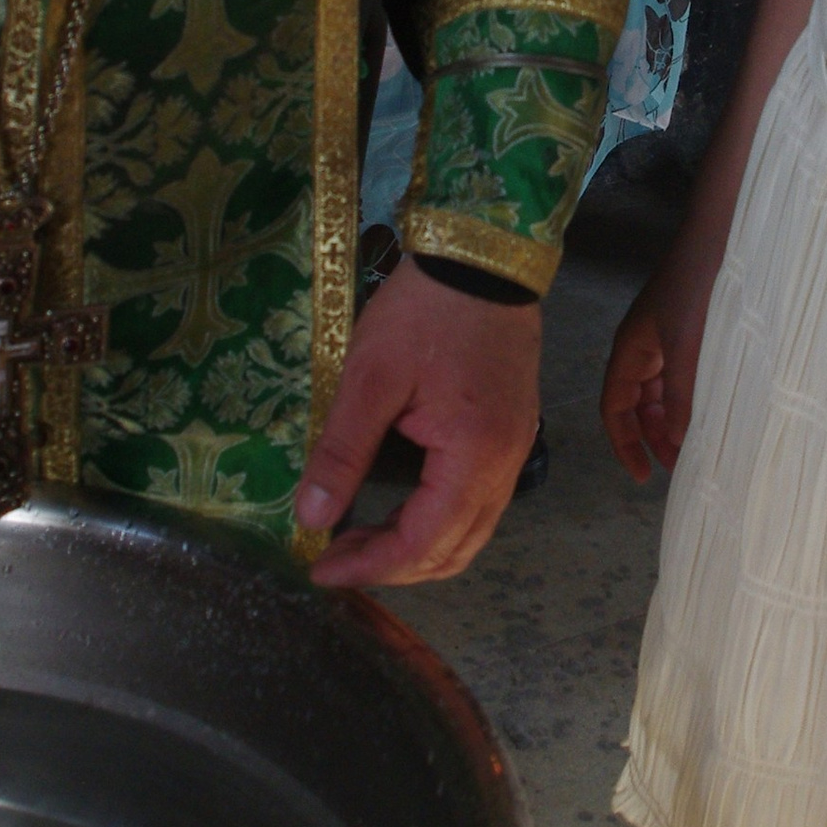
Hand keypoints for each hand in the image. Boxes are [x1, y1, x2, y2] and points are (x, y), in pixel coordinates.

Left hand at [298, 257, 541, 588]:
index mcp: (474, 457)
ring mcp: (515, 451)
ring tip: (359, 538)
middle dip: (391, 566)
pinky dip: (436, 522)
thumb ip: (342, 452)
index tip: (319, 568)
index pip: (422, 544)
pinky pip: (477, 504)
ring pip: (469, 533)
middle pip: (452, 552)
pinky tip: (398, 507)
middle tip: (334, 557)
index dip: (369, 566)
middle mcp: (505, 467)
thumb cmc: (425, 311)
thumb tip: (312, 517)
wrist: (482, 258)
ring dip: (415, 547)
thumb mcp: (370, 377)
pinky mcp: (511, 435)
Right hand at [600, 242, 718, 482]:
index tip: (644, 477)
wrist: (723, 236)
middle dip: (654, 437)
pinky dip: (693, 398)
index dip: (624, 444)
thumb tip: (679, 441)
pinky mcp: (692, 330)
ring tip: (700, 446)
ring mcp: (668, 338)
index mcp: (630, 350)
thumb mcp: (687, 347)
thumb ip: (682, 396)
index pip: (614, 408)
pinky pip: (684, 375)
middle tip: (682, 467)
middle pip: (638, 404)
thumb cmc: (698, 287)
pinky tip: (714, 411)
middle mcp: (644, 347)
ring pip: (663, 391)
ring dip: (676, 420)